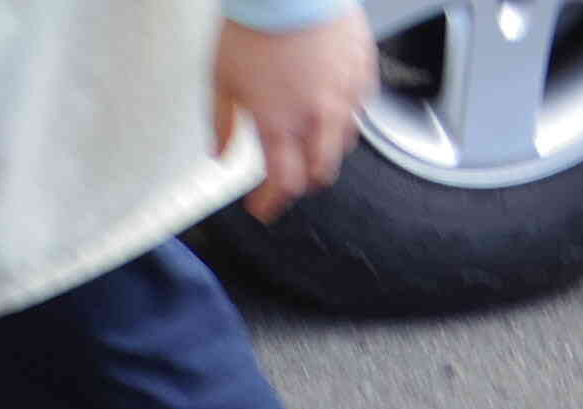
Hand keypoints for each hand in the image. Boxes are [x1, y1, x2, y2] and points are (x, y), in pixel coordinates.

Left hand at [213, 11, 376, 222]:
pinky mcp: (363, 71)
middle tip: (289, 179)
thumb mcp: (220, 80)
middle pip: (320, 173)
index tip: (262, 208)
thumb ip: (221, 124)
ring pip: (345, 143)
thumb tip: (219, 155)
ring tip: (311, 143)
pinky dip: (347, 116)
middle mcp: (317, 117)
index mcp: (280, 125)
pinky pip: (361, 106)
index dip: (271, 203)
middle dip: (303, 183)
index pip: (283, 184)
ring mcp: (345, 95)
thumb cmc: (254, 25)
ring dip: (326, 151)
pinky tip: (333, 107)